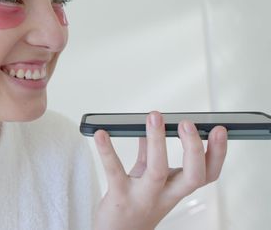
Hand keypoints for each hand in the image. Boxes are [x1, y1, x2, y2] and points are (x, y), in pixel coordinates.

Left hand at [93, 111, 227, 229]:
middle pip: (192, 176)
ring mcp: (143, 197)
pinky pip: (114, 172)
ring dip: (157, 142)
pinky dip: (107, 151)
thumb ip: (150, 155)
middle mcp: (164, 196)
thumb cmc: (134, 205)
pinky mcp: (119, 198)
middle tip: (188, 124)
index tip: (219, 131)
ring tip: (154, 116)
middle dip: (194, 150)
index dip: (217, 154)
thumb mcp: (148, 181)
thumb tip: (153, 126)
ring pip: (157, 171)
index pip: (207, 174)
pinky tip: (101, 134)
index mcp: (175, 189)